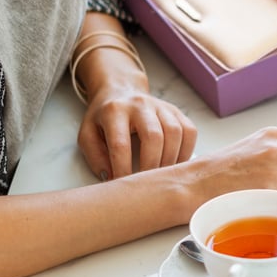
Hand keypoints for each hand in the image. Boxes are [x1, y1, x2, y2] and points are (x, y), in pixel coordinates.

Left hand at [79, 81, 197, 178]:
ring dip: (171, 160)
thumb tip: (111, 177)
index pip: (121, 144)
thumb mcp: (87, 134)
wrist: (120, 91)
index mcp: (114, 111)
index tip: (123, 185)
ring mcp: (161, 106)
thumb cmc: (103, 118)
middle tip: (147, 184)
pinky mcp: (176, 111)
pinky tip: (175, 164)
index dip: (123, 168)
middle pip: (153, 136)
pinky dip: (186, 151)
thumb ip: (95, 157)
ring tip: (162, 176)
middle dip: (151, 165)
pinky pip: (189, 131)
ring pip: (175, 133)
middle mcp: (140, 105)